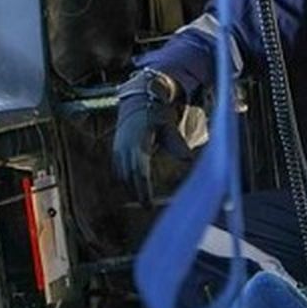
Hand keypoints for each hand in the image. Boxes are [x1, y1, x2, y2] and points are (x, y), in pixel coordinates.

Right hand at [111, 71, 190, 204]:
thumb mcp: (169, 127)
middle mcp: (125, 147)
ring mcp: (118, 147)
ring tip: (141, 201)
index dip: (143, 190)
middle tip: (147, 207)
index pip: (139, 172)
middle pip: (129, 177)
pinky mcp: (116, 148)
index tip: (148, 203)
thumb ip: (177, 145)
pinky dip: (124, 180)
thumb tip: (190, 160)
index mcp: (138, 143)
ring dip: (130, 188)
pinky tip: (132, 188)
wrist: (139, 99)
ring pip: (122, 174)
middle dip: (137, 193)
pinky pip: (118, 169)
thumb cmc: (157, 113)